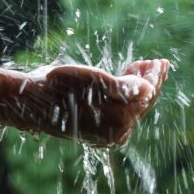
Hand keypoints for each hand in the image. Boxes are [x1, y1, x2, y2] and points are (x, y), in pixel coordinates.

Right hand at [29, 59, 169, 145]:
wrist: (34, 102)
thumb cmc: (63, 87)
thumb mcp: (97, 81)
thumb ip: (126, 86)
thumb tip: (148, 90)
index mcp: (120, 120)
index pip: (146, 94)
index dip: (153, 76)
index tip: (160, 61)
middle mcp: (118, 131)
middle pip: (143, 102)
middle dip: (151, 80)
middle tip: (160, 62)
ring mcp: (109, 133)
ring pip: (133, 106)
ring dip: (140, 85)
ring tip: (143, 67)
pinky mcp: (99, 130)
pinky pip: (122, 111)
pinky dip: (127, 94)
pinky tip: (127, 80)